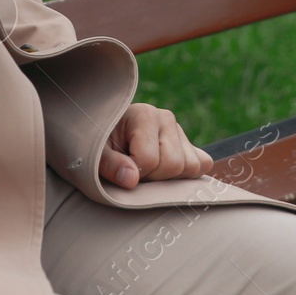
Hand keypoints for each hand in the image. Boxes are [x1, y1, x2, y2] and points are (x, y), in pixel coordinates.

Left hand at [99, 103, 213, 188]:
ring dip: (168, 178)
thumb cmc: (95, 146)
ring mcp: (180, 132)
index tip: (119, 169)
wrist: (100, 139)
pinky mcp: (189, 145)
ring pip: (191, 167)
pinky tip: (163, 174)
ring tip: (145, 170)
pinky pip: (202, 165)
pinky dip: (186, 176)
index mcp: (144, 114)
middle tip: (133, 172)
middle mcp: (166, 118)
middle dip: (152, 177)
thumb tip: (132, 179)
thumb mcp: (93, 154)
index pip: (149, 160)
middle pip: (174, 165)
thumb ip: (110, 165)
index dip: (133, 174)